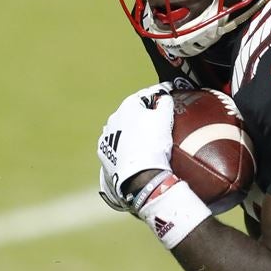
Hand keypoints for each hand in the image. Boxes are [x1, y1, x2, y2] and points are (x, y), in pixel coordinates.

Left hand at [97, 82, 174, 211]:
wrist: (141, 173)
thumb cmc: (153, 143)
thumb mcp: (166, 117)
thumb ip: (165, 101)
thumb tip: (164, 97)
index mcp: (128, 105)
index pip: (144, 97)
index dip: (156, 101)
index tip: (163, 106)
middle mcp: (113, 118)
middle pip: (131, 114)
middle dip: (143, 118)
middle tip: (157, 128)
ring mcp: (107, 137)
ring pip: (122, 130)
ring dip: (132, 133)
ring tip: (146, 143)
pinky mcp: (105, 153)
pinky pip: (116, 146)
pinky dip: (124, 148)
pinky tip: (135, 153)